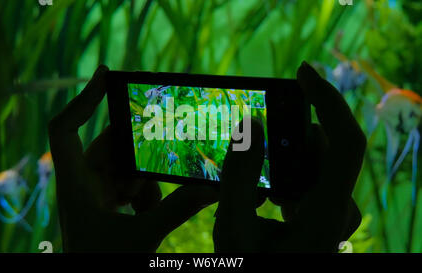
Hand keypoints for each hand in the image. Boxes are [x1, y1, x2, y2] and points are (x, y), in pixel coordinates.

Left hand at [48, 66, 216, 251]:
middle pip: (107, 147)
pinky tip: (147, 214)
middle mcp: (82, 184)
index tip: (106, 74)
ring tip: (149, 203)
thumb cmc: (101, 265)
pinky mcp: (108, 206)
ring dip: (143, 180)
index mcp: (75, 186)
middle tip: (160, 150)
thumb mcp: (141, 238)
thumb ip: (177, 211)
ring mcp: (95, 195)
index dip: (82, 100)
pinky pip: (129, 186)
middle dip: (136, 152)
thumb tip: (211, 189)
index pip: (65, 130)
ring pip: (123, 167)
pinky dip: (144, 195)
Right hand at [213, 62, 365, 251]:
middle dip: (288, 139)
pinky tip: (268, 197)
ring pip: (318, 161)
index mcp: (326, 216)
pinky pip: (314, 175)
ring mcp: (337, 212)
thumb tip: (251, 123)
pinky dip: (288, 173)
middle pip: (324, 149)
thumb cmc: (249, 267)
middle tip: (255, 147)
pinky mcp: (327, 211)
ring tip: (259, 190)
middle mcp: (342, 212)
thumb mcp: (232, 228)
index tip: (302, 73)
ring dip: (285, 160)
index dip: (328, 101)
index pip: (345, 143)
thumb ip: (238, 176)